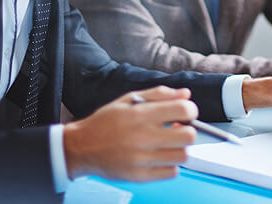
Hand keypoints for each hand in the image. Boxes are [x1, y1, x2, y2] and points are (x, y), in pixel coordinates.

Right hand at [63, 86, 196, 181]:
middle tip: (177, 128)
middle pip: (188, 136)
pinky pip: (171, 173)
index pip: (182, 110)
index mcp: (141, 114)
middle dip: (187, 130)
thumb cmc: (106, 121)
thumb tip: (186, 94)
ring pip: (182, 156)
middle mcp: (142, 137)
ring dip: (180, 148)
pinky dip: (170, 164)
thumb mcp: (130, 99)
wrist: (82, 147)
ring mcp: (141, 159)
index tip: (185, 112)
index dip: (190, 109)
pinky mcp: (139, 177)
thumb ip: (160, 94)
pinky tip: (160, 155)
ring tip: (168, 142)